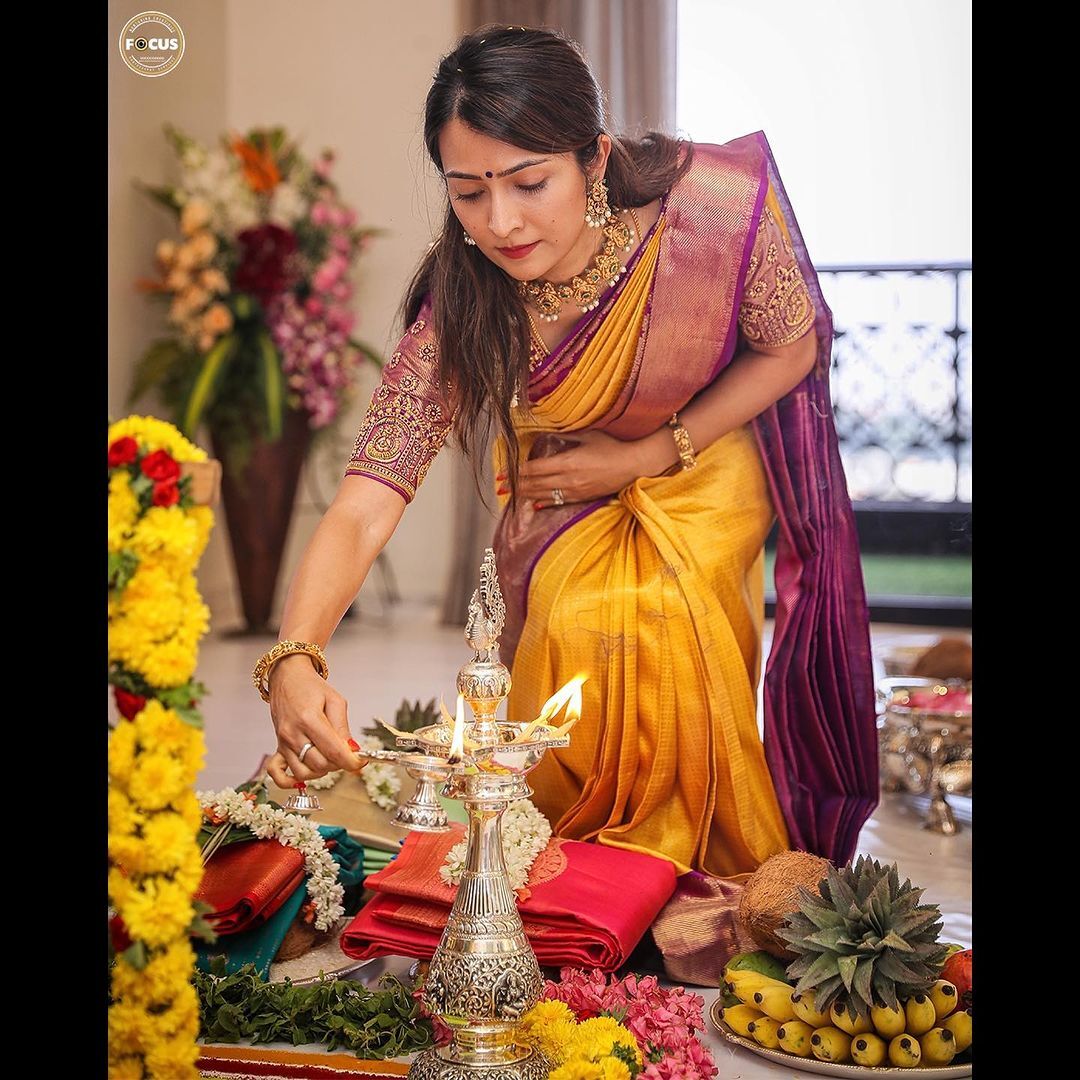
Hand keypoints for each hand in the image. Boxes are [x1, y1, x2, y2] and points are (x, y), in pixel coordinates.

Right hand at [265, 654, 366, 787]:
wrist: (287, 677)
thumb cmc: (311, 687)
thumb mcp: (335, 700)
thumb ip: (343, 727)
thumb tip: (352, 751)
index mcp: (309, 719)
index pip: (334, 752)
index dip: (352, 762)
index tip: (361, 762)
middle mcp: (293, 733)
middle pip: (320, 765)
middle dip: (338, 764)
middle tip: (345, 753)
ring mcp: (283, 742)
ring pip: (304, 773)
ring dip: (321, 771)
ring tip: (329, 757)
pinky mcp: (277, 746)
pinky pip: (278, 775)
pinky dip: (291, 781)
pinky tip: (307, 773)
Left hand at [505, 429, 664, 508]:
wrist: (634, 465)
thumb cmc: (612, 446)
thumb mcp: (587, 436)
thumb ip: (566, 436)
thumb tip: (548, 434)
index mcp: (567, 462)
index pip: (534, 469)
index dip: (517, 472)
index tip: (504, 473)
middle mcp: (568, 479)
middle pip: (535, 484)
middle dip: (516, 485)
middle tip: (500, 486)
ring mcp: (575, 491)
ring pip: (544, 495)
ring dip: (526, 495)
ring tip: (512, 495)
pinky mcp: (582, 498)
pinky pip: (558, 502)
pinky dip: (543, 503)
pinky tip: (534, 505)